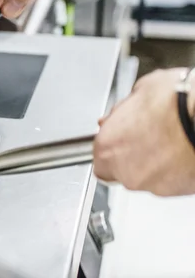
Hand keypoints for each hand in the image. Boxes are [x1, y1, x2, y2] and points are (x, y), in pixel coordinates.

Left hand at [94, 68, 194, 195]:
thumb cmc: (176, 101)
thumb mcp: (140, 91)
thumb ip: (124, 110)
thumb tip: (124, 112)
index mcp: (107, 145)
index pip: (100, 156)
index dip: (113, 145)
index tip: (122, 137)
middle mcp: (124, 171)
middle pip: (121, 170)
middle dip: (133, 156)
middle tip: (149, 137)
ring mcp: (152, 185)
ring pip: (147, 177)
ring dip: (154, 164)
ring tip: (171, 142)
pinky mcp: (178, 191)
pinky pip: (171, 182)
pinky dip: (175, 171)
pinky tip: (183, 151)